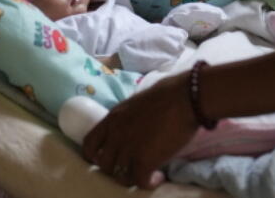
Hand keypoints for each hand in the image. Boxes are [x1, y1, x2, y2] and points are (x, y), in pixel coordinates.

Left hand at [82, 73, 194, 188]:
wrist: (185, 97)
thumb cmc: (167, 92)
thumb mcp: (136, 102)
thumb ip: (127, 116)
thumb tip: (131, 124)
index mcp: (113, 118)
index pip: (89, 143)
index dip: (93, 156)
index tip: (103, 159)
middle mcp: (116, 134)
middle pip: (103, 164)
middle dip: (114, 169)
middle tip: (129, 168)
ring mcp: (129, 148)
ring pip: (119, 176)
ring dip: (132, 178)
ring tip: (145, 174)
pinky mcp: (145, 160)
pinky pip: (139, 182)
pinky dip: (149, 183)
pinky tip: (158, 178)